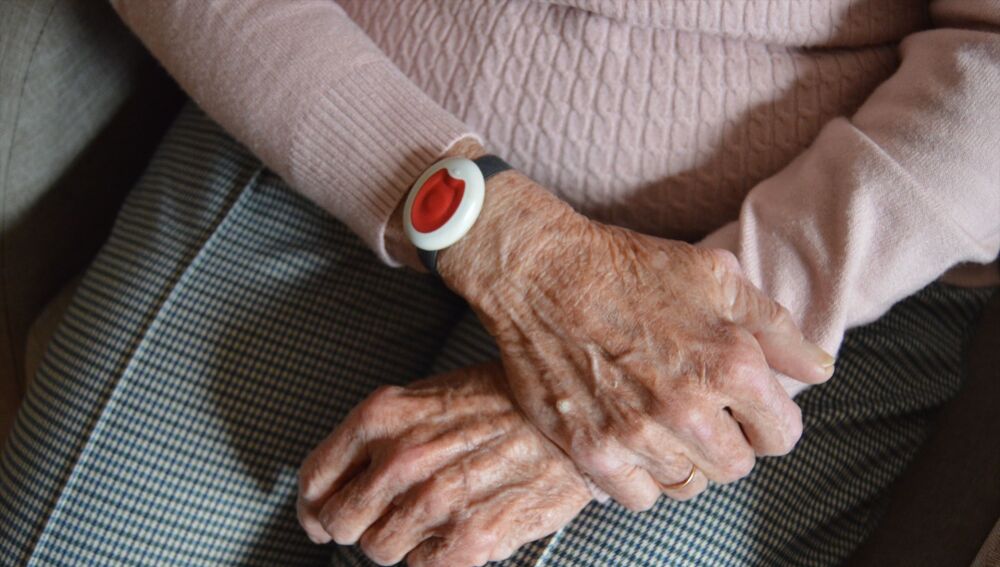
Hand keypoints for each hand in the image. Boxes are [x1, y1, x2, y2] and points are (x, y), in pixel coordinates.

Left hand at [297, 363, 590, 566]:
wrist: (571, 423)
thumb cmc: (504, 403)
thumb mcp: (430, 395)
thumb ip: (382, 434)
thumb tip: (340, 482)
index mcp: (381, 418)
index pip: (315, 480)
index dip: (312, 508)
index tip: (319, 519)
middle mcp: (399, 459)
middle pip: (339, 521)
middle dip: (353, 526)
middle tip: (378, 521)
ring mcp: (432, 501)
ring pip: (378, 549)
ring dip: (399, 540)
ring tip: (431, 518)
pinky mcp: (467, 539)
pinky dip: (435, 556)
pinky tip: (459, 528)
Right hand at [436, 170, 835, 510]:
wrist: (544, 272)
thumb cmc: (632, 268)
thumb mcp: (716, 277)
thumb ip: (776, 327)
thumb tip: (818, 370)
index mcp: (731, 364)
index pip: (782, 434)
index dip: (769, 421)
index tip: (747, 410)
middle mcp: (688, 408)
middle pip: (735, 467)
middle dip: (728, 442)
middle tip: (701, 413)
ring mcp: (637, 435)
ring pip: (689, 485)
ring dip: (683, 459)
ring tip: (663, 424)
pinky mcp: (592, 450)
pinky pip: (639, 498)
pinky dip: (642, 478)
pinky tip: (632, 441)